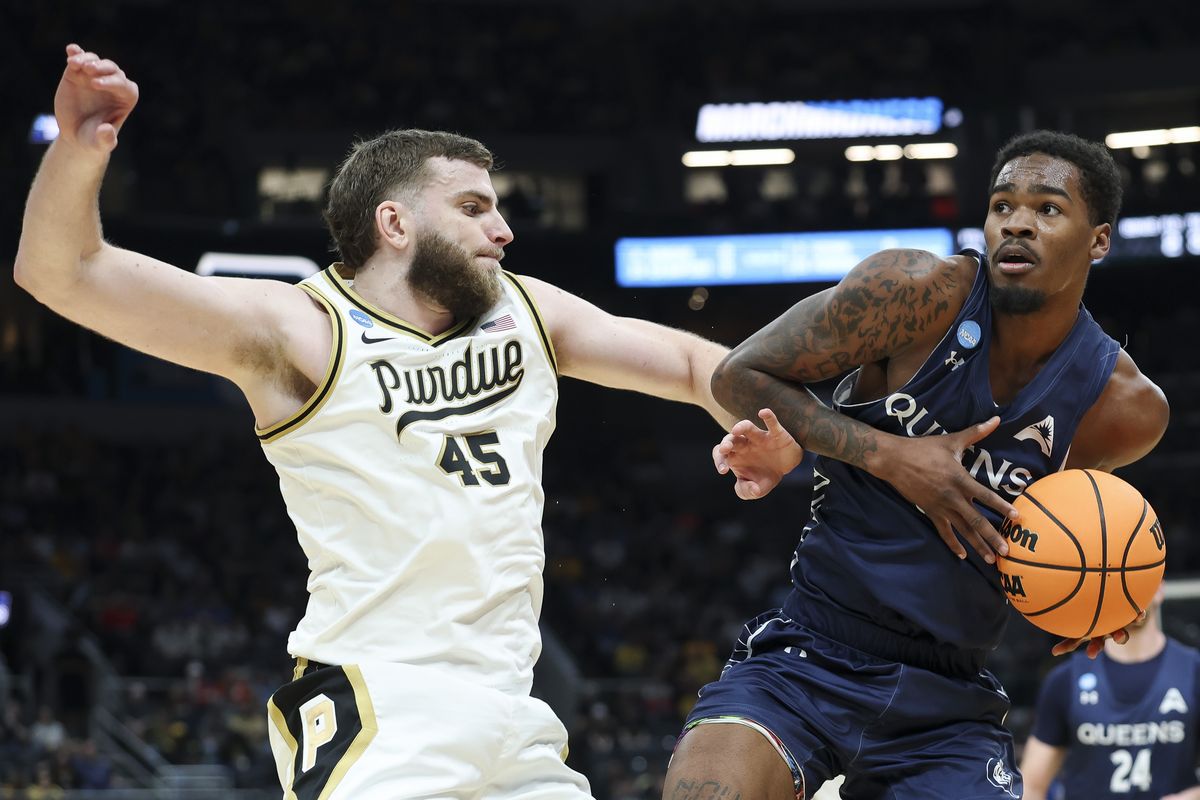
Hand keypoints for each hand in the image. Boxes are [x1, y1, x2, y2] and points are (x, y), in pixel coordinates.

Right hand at [55, 44, 138, 154]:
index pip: (125, 86)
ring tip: (75, 65)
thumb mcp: (99, 143)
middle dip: (102, 68)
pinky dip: (76, 52)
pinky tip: (71, 49)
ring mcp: (94, 76)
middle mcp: (112, 84)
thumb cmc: (93, 139)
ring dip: (86, 59)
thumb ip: (106, 139)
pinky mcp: (77, 73)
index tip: (97, 85)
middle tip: (89, 71)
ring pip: (95, 61)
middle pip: (112, 70)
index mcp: (125, 98)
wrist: (75, 134)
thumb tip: (106, 129)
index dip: (113, 83)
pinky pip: (79, 58)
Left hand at [713, 408, 803, 499]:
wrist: (787, 468)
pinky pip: (772, 423)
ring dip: (741, 427)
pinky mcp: (776, 434)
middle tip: (725, 449)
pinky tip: (763, 413)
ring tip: (737, 430)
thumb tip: (753, 489)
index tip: (724, 471)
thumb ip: (748, 491)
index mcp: (735, 456)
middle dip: (726, 443)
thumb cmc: (765, 476)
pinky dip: (768, 417)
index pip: (721, 454)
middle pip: (731, 439)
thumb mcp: (756, 490)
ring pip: (747, 427)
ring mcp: (759, 438)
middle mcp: (744, 444)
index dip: (719, 461)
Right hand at [875, 416, 1017, 562]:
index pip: (985, 496)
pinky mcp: (930, 511)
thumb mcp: (951, 441)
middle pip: (976, 520)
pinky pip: (943, 531)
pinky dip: (952, 543)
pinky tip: (961, 555)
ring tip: (990, 558)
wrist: (894, 460)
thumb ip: (976, 433)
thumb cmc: (924, 449)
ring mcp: (940, 506)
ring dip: (977, 545)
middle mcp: (952, 497)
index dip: (1001, 507)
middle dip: (992, 537)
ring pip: (962, 530)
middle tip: (1006, 551)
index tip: (1015, 518)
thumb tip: (997, 420)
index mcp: (960, 479)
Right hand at [1051, 612, 1142, 657]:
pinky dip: (1138, 617)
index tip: (1054, 652)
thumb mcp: (1086, 611)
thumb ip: (1076, 618)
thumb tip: (1050, 618)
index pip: (1075, 640)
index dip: (1065, 646)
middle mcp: (1104, 631)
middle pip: (1097, 642)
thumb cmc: (1101, 607)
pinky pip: (1136, 620)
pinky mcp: (1132, 620)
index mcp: (1090, 631)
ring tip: (1118, 637)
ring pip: (1119, 635)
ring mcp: (1118, 626)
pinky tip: (1139, 613)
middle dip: (1094, 649)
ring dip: (1119, 637)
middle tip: (1090, 655)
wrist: (1129, 606)